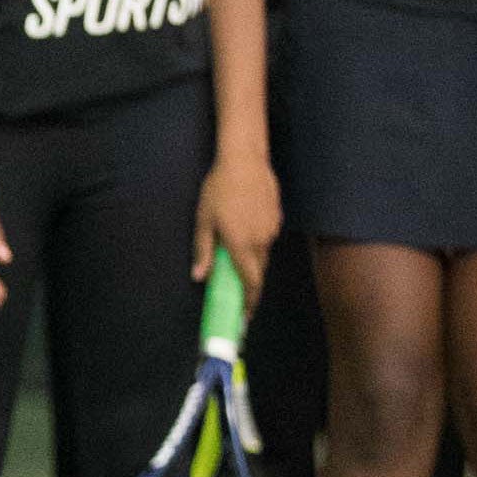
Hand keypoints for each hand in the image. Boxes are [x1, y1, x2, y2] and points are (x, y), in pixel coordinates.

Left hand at [193, 151, 280, 297]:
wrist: (244, 160)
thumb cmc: (218, 189)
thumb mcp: (203, 220)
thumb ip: (203, 251)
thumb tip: (199, 277)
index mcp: (241, 245)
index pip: (250, 282)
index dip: (249, 302)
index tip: (245, 316)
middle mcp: (260, 241)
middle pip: (258, 271)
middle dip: (250, 284)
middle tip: (238, 294)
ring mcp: (272, 229)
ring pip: (263, 254)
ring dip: (252, 260)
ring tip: (237, 253)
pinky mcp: (277, 218)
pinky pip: (267, 237)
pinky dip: (257, 241)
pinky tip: (245, 227)